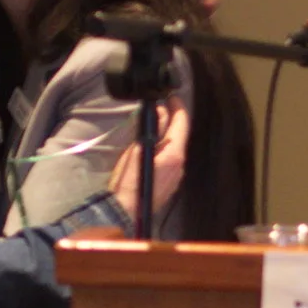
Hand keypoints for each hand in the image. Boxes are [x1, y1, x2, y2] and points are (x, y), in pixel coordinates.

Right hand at [106, 98, 188, 222]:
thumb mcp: (137, 150)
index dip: (178, 107)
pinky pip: (171, 160)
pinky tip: (155, 146)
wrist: (125, 211)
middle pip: (180, 136)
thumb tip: (161, 111)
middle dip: (172, 120)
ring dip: (168, 135)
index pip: (182, 124)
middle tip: (162, 107)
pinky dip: (165, 148)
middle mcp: (181, 165)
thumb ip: (152, 129)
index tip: (172, 96)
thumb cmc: (129, 180)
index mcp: (175, 155)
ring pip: (175, 149)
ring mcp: (176, 176)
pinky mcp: (170, 184)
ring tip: (156, 124)